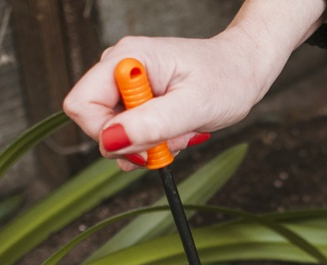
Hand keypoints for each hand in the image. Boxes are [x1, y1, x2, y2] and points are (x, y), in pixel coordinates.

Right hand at [63, 0, 326, 168]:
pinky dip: (155, 141)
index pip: (81, 105)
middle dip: (133, 142)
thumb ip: (151, 123)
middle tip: (170, 138)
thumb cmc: (227, 79)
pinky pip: (133, 132)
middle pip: (96, 122)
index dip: (105, 134)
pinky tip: (177, 132)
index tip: (144, 143)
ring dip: (148, 143)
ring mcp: (128, 85)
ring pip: (117, 132)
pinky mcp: (139, 99)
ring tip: (180, 131)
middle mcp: (121, 69)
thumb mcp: (194, 107)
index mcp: (127, 59)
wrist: (246, 69)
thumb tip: (110, 141)